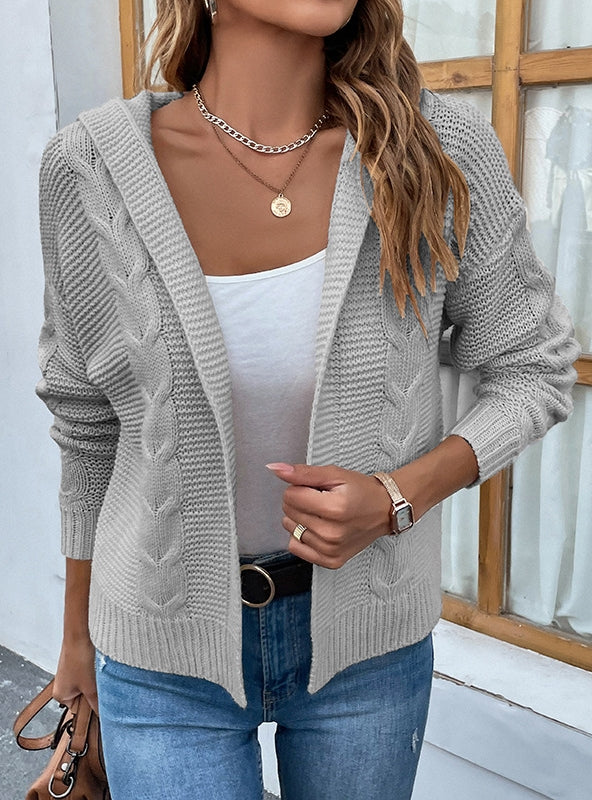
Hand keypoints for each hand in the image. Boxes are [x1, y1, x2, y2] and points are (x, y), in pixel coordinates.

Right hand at [53, 633, 98, 713]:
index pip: (79, 711)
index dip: (91, 708)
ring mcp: (69, 676)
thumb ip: (96, 703)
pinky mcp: (75, 666)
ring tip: (97, 675)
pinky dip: (93, 675)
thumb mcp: (90, 686)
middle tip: (100, 687)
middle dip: (93, 694)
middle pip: (83, 699)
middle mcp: (62, 687)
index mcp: (61, 695)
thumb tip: (103, 715)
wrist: (78, 635)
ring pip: (87, 687)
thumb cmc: (78, 658)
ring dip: (94, 684)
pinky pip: (86, 676)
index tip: (102, 705)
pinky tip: (96, 668)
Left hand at [267, 462, 391, 568]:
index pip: (290, 496)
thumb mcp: (335, 474)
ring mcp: (330, 550)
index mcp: (334, 508)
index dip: (300, 487)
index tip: (317, 489)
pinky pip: (296, 547)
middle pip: (288, 512)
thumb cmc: (361, 491)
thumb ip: (303, 473)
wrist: (384, 511)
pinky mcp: (331, 561)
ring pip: (290, 529)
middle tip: (322, 500)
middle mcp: (331, 533)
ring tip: (322, 514)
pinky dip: (302, 537)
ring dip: (301, 519)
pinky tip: (318, 528)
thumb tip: (275, 469)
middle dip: (300, 502)